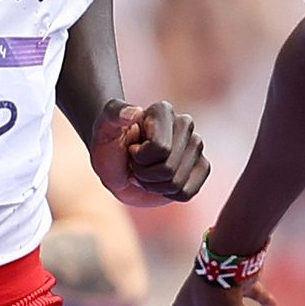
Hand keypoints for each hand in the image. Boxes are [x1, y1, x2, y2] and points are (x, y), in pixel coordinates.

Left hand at [95, 97, 209, 201]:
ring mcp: (196, 145)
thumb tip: (135, 111)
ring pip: (177, 184)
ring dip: (153, 185)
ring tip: (145, 171)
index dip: (139, 157)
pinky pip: (188, 193)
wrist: (116, 165)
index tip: (131, 149)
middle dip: (144, 173)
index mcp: (163, 111)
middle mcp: (185, 124)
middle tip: (136, 163)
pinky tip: (159, 181)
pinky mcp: (202, 167)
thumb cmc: (109, 146)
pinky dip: (168, 194)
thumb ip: (113, 113)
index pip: (160, 148)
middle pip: (168, 169)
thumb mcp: (103, 129)